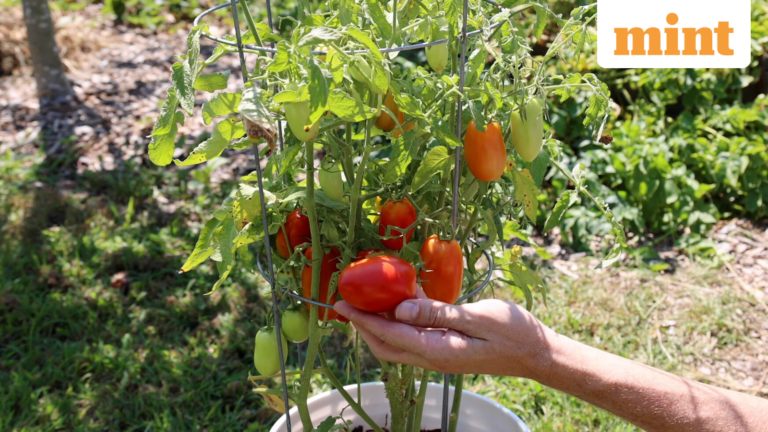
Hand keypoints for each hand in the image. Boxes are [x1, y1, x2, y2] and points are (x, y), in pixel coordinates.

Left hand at [334, 297, 555, 377]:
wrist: (538, 354)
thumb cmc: (514, 333)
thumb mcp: (477, 316)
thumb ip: (437, 313)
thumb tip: (399, 310)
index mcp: (438, 351)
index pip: (389, 335)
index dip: (362, 319)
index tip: (341, 304)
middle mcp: (433, 358)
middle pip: (385, 346)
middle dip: (362, 326)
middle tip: (346, 303)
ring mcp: (440, 355)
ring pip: (397, 344)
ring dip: (378, 325)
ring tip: (365, 302)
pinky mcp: (448, 348)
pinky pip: (414, 338)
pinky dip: (399, 323)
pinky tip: (399, 303)